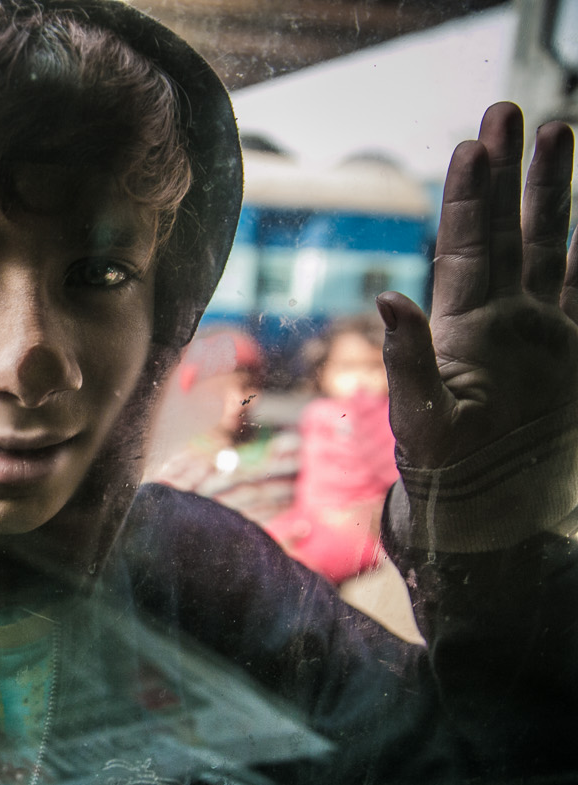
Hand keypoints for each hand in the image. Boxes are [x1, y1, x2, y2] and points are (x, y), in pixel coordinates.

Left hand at [381, 102, 577, 469]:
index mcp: (462, 326)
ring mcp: (542, 332)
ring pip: (552, 246)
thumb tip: (387, 298)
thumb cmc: (442, 470)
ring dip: (553, 193)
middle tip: (506, 109)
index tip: (469, 144)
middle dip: (506, 172)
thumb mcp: (422, 416)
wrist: (487, 513)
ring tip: (558, 128)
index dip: (469, 196)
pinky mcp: (572, 356)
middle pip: (507, 229)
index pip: (467, 246)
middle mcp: (501, 317)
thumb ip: (408, 358)